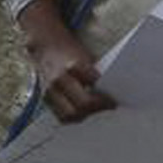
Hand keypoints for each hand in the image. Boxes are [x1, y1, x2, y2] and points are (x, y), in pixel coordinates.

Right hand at [16, 0, 113, 122]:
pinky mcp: (45, 98)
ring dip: (87, 114)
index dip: (107, 95)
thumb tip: (117, 89)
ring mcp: (50, 91)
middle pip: (83, 104)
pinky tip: (84, 112)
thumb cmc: (71, 51)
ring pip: (71, 114)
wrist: (46, 46)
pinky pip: (61, 116)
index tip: (117, 98)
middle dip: (99, 107)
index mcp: (74, 66)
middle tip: (110, 106)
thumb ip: (97, 73)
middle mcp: (60, 80)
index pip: (95, 86)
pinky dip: (74, 117)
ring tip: (97, 110)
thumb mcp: (87, 57)